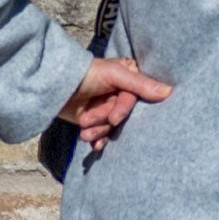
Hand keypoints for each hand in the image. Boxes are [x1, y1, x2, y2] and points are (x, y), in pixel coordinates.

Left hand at [49, 55, 166, 156]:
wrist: (48, 85)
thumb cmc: (82, 73)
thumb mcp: (113, 75)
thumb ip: (140, 84)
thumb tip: (169, 91)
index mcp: (128, 79)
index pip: (134, 99)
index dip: (122, 110)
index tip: (113, 118)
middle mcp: (120, 94)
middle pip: (123, 116)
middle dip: (105, 123)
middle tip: (88, 123)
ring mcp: (106, 107)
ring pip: (112, 127)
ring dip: (98, 132)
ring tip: (83, 133)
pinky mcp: (94, 120)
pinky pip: (103, 134)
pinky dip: (98, 141)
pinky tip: (94, 146)